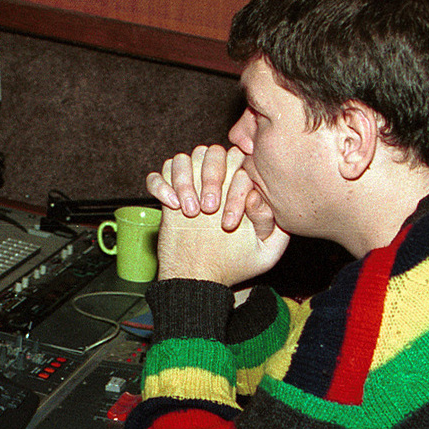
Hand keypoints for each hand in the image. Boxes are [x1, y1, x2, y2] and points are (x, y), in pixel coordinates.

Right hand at [152, 149, 289, 285]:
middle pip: (213, 152)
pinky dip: (161, 185)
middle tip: (209, 208)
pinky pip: (157, 174)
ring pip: (183, 158)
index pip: (240, 164)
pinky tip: (171, 206)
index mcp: (239, 187)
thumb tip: (255, 196)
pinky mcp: (166, 194)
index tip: (229, 223)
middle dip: (211, 177)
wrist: (200, 277)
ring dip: (184, 180)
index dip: (235, 191)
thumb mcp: (265, 253)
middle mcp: (215, 181)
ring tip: (190, 211)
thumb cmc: (234, 266)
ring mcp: (189, 185)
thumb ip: (271, 225)